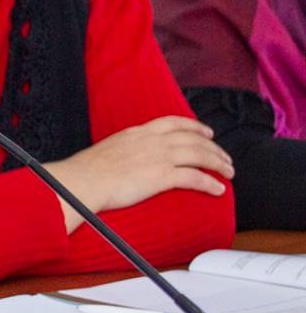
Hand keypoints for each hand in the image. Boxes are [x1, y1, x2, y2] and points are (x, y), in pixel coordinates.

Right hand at [45, 116, 232, 222]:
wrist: (82, 180)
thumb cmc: (86, 172)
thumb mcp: (107, 150)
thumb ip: (123, 150)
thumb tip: (123, 161)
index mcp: (137, 133)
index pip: (173, 123)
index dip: (194, 126)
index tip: (207, 133)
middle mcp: (151, 141)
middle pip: (193, 139)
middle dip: (214, 148)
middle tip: (225, 157)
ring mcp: (158, 157)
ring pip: (199, 155)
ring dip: (218, 164)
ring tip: (229, 172)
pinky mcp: (161, 176)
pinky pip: (194, 177)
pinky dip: (210, 183)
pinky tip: (218, 189)